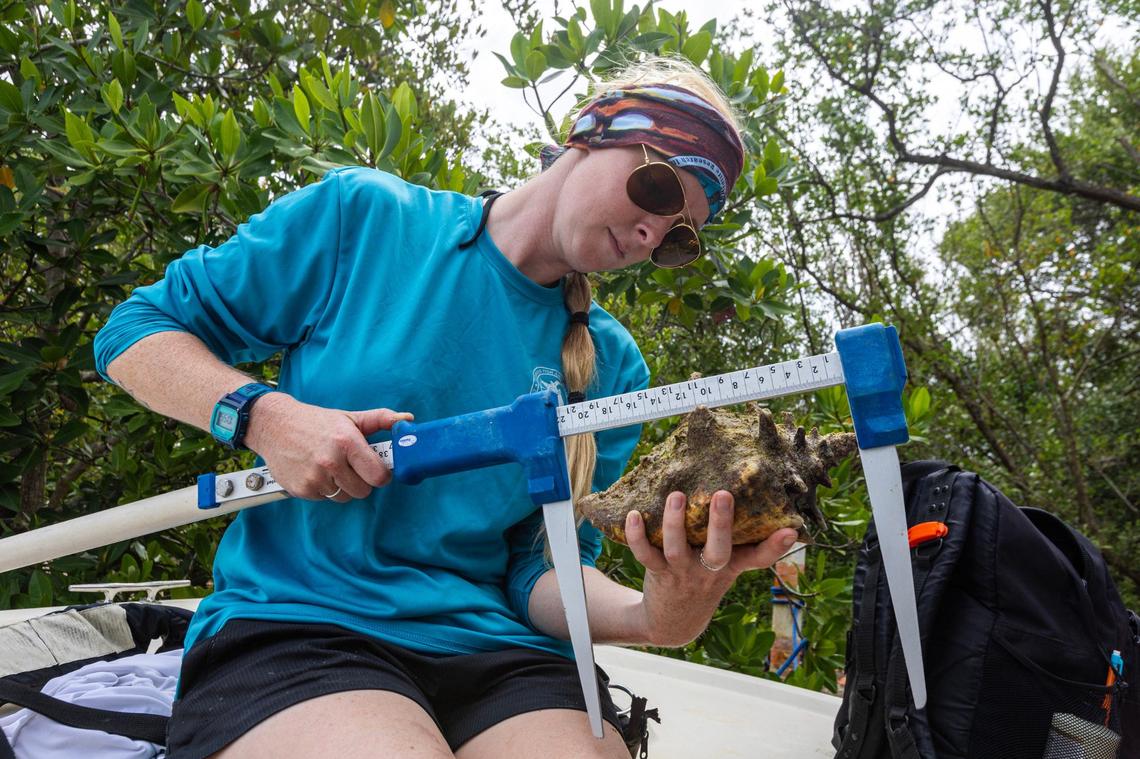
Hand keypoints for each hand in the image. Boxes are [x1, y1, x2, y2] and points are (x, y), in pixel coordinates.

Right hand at [244, 392, 412, 501]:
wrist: (274, 426)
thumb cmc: (316, 422)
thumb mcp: (349, 418)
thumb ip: (380, 419)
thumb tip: (406, 420)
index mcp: (347, 442)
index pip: (378, 476)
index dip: (381, 475)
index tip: (377, 470)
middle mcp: (331, 461)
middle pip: (363, 491)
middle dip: (361, 481)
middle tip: (352, 467)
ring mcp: (314, 478)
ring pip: (344, 497)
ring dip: (342, 487)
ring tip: (332, 468)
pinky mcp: (301, 489)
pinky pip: (325, 499)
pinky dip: (324, 489)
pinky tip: (316, 472)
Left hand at [624, 490, 797, 646]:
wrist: (674, 622)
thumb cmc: (704, 581)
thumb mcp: (727, 567)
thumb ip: (738, 541)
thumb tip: (750, 496)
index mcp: (731, 566)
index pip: (759, 558)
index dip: (776, 546)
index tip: (791, 530)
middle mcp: (709, 571)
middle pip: (718, 550)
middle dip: (720, 523)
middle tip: (722, 494)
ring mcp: (683, 574)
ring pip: (677, 549)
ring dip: (674, 522)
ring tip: (675, 495)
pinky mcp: (659, 574)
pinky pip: (645, 555)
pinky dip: (637, 535)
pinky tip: (634, 514)